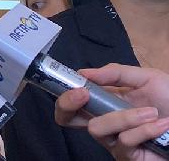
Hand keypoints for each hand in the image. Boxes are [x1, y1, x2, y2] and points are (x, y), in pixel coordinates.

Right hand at [54, 63, 168, 160]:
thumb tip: (83, 72)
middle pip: (66, 119)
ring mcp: (113, 141)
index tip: (78, 86)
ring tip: (152, 113)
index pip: (71, 101)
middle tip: (83, 95)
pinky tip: (162, 125)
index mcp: (103, 102)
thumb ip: (116, 73)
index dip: (64, 94)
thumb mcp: (147, 78)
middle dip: (67, 106)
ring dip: (124, 117)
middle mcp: (103, 121)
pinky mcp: (127, 156)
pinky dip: (144, 130)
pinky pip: (124, 141)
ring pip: (97, 128)